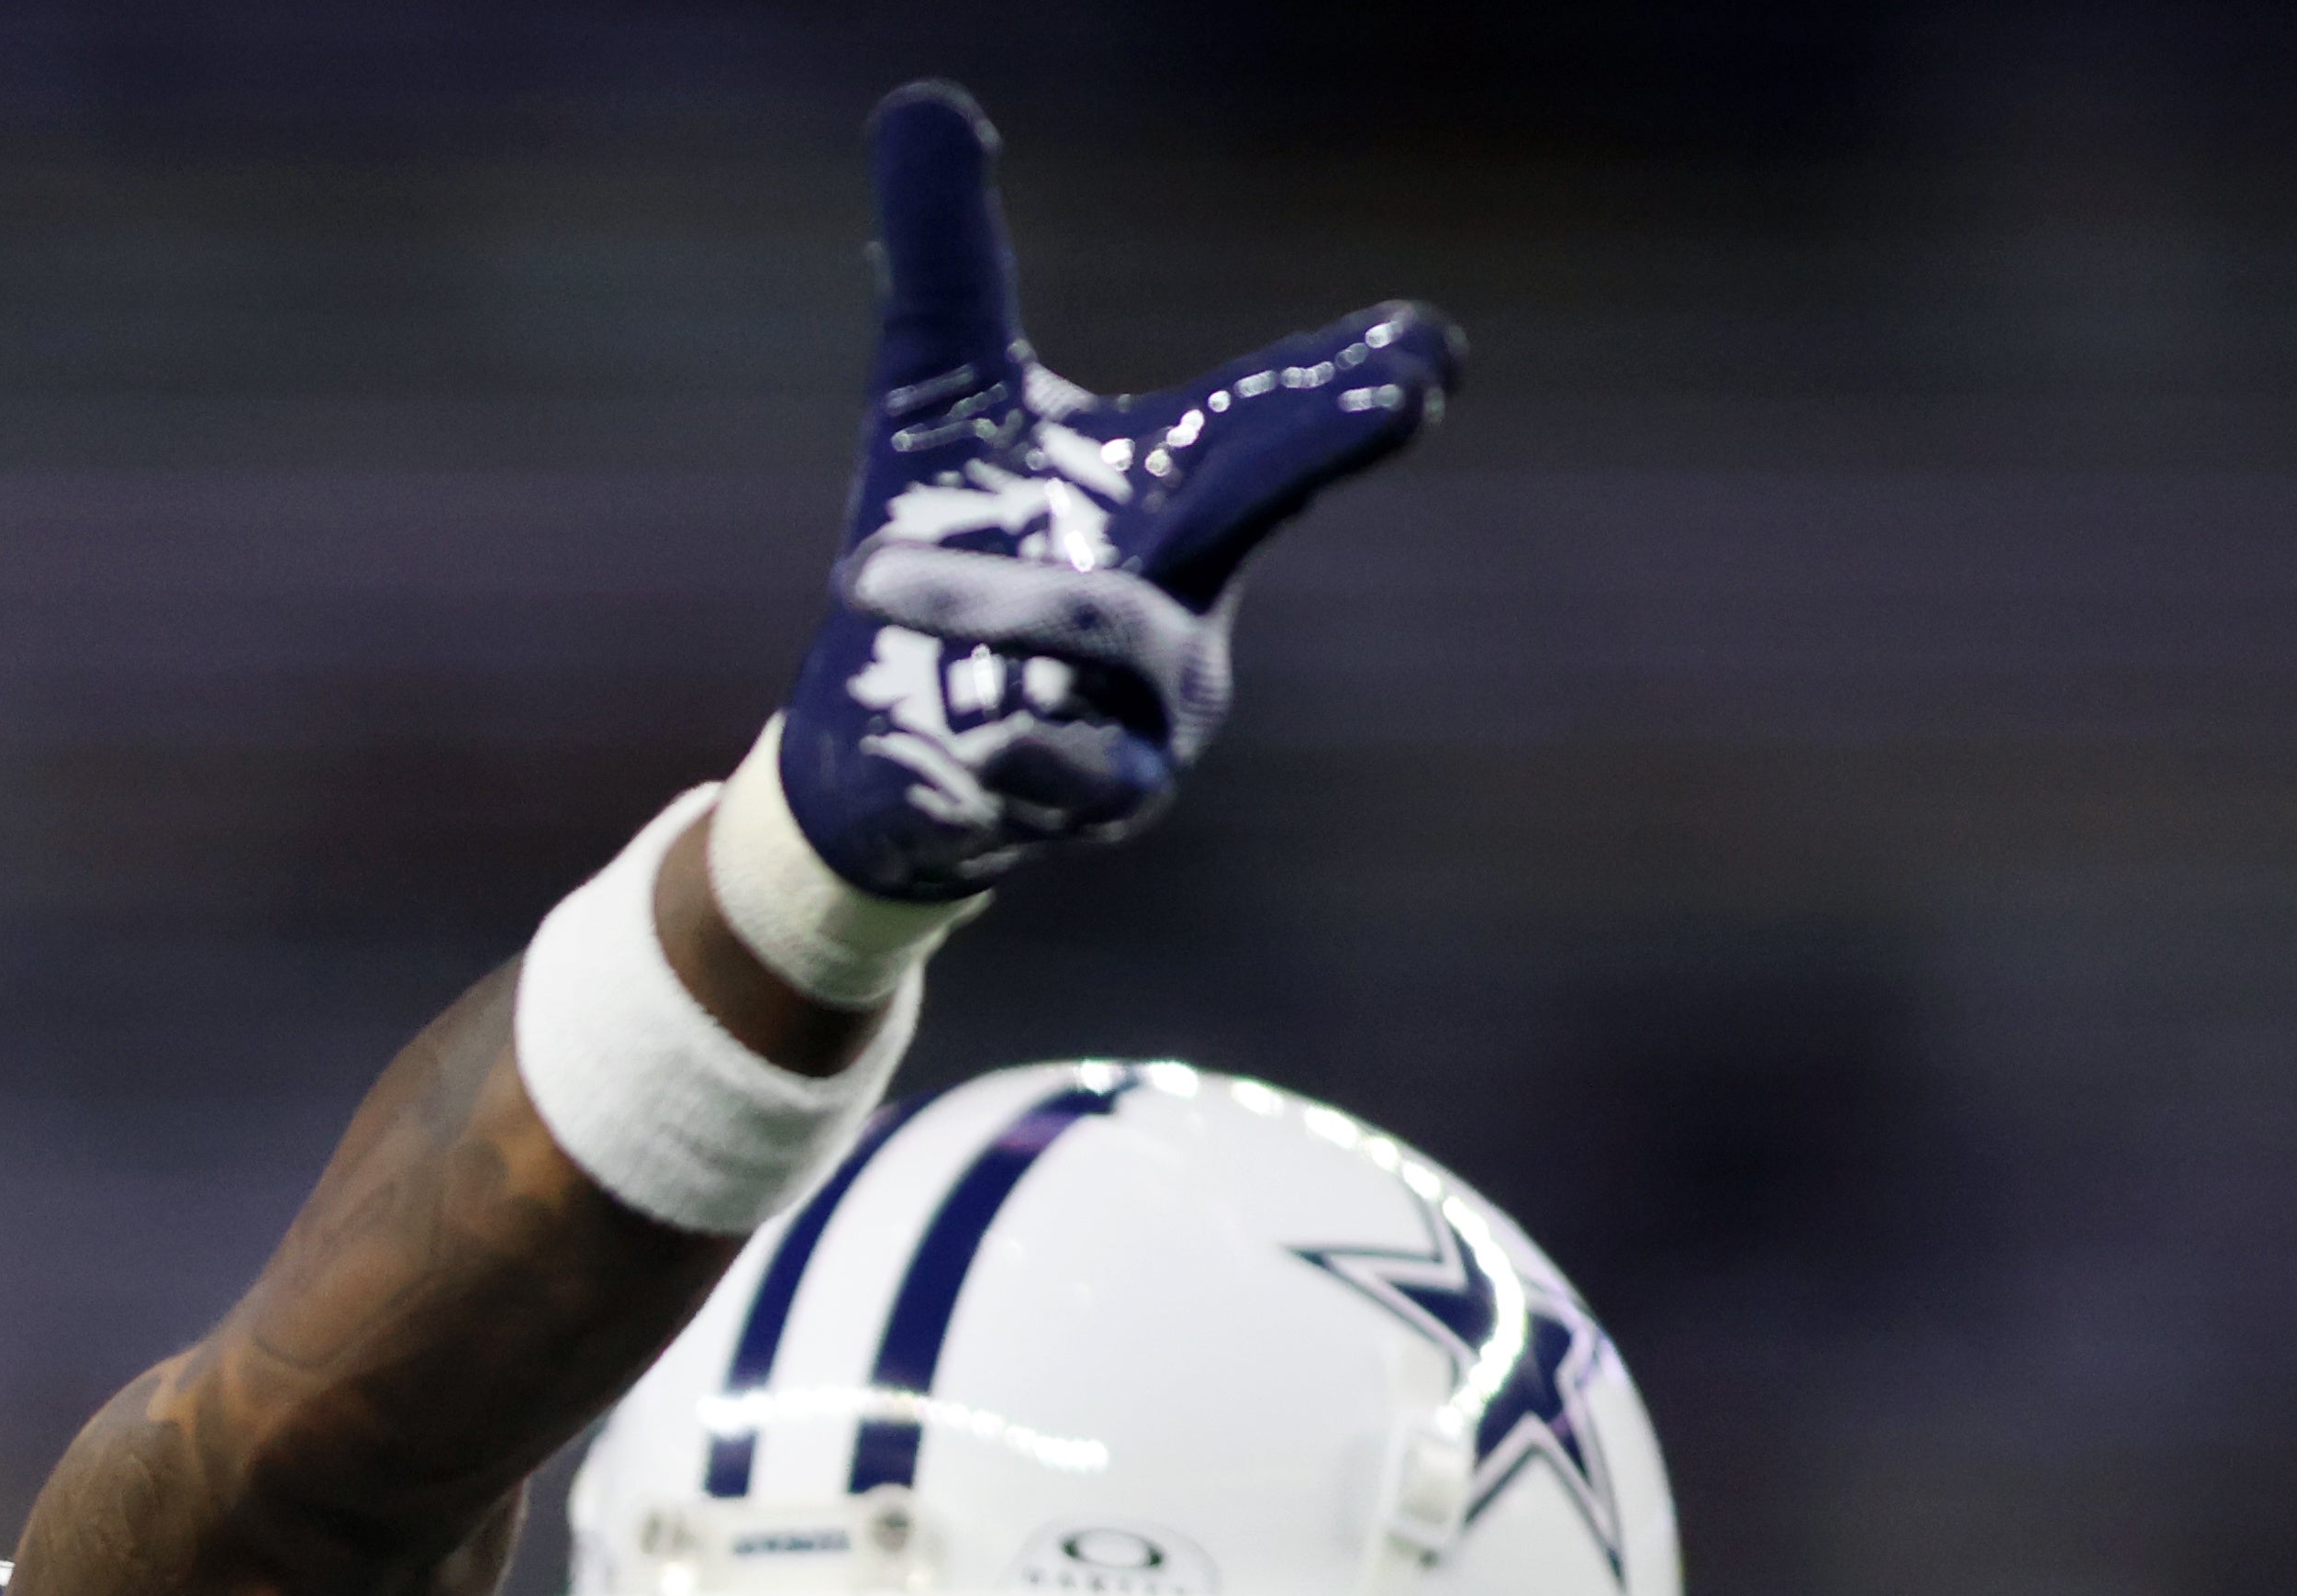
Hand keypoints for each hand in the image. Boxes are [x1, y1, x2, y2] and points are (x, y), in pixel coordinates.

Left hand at [775, 81, 1458, 901]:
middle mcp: (1194, 584)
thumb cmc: (948, 552)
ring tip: (869, 570)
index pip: (1281, 411)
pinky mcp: (1097, 795)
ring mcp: (1158, 702)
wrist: (887, 744)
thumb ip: (947, 260)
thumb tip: (921, 99)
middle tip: (1404, 385)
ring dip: (995, 597)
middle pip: (1266, 494)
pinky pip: (1086, 771)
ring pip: (1113, 630)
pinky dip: (1034, 745)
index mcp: (1184, 485)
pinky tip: (987, 734)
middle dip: (1322, 439)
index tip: (1427, 342)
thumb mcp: (941, 400)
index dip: (1358, 374)